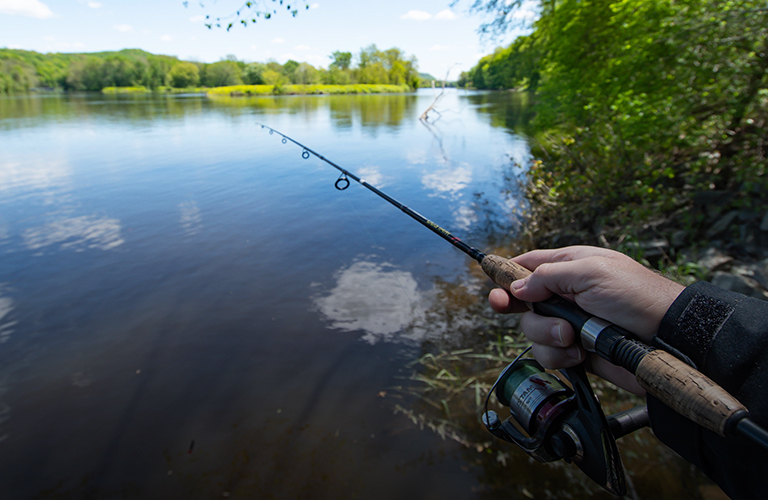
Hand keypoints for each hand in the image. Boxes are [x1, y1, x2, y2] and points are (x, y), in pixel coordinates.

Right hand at [488, 246, 684, 394]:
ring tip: (574, 337)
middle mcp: (566, 295)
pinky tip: (582, 353)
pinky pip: (549, 356)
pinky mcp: (577, 352)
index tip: (494, 289)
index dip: (506, 277)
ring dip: (548, 337)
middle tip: (512, 310)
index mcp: (570, 267)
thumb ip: (548, 276)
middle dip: (526, 312)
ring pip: (533, 333)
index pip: (528, 267)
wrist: (668, 340)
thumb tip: (518, 287)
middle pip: (523, 304)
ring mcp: (570, 324)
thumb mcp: (591, 272)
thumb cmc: (637, 297)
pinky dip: (561, 357)